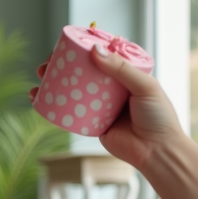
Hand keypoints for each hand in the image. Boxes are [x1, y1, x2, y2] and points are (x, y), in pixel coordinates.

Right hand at [29, 45, 184, 170]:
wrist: (157, 151)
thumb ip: (121, 68)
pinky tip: (38, 100)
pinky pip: (69, 112)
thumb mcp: (144, 86)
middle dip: (59, 66)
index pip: (99, 56)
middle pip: (80, 72)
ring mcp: (99, 105)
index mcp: (125, 74)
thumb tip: (94, 50)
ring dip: (52, 84)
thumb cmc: (158, 116)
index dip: (80, 50)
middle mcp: (110, 88)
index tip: (63, 47)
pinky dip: (52, 105)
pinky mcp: (90, 123)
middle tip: (45, 65)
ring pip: (71, 90)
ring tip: (39, 80)